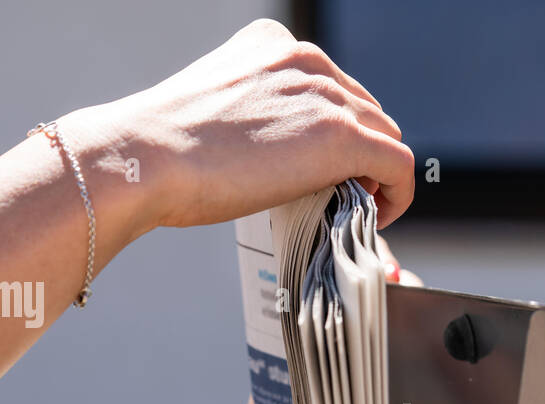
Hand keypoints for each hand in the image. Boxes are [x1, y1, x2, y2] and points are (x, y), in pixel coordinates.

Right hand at [71, 19, 413, 231]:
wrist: (146, 156)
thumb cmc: (164, 151)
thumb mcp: (218, 113)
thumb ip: (260, 118)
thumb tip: (279, 159)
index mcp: (274, 45)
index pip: (334, 89)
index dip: (339, 134)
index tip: (328, 169)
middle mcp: (306, 60)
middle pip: (365, 112)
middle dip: (361, 155)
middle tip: (345, 196)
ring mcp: (326, 96)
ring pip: (385, 137)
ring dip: (378, 175)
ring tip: (356, 209)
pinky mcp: (341, 137)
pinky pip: (399, 166)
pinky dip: (399, 194)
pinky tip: (380, 217)